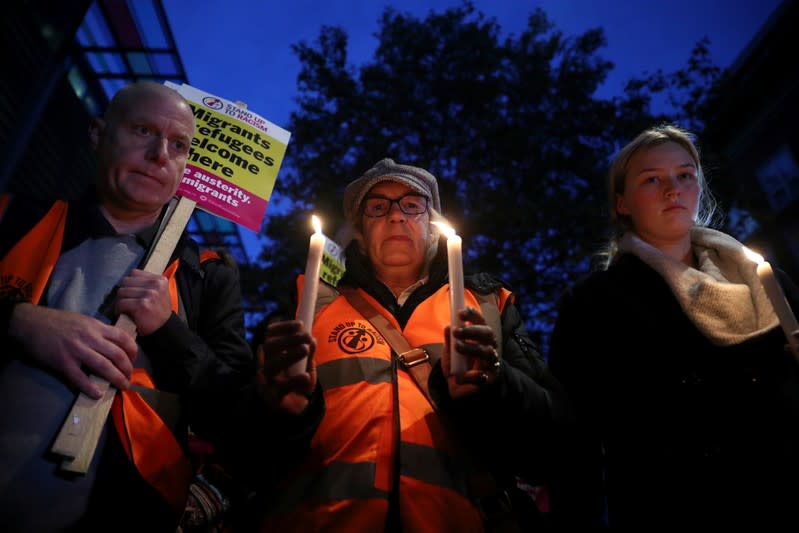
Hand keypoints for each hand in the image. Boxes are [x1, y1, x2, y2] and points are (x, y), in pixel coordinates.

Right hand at [8, 303, 136, 397]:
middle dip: (127, 368)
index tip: (134, 359)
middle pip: (117, 355)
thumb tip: (113, 343)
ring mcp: (76, 350)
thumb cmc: (57, 321)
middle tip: (129, 377)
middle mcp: (90, 338)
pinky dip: (91, 387)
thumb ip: (98, 331)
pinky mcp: (63, 362)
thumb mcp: (83, 320)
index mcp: (96, 327)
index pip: (123, 338)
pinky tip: (98, 394)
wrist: (30, 323)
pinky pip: (80, 378)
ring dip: (116, 378)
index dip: (133, 351)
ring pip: (104, 366)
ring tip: (122, 386)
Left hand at [115, 269, 172, 335]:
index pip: (134, 273)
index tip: (130, 293)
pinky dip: (119, 309)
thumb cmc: (157, 311)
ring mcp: (150, 294)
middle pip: (125, 281)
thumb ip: (145, 284)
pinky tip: (123, 313)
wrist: (164, 328)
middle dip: (123, 292)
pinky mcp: (142, 305)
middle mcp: (156, 285)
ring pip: (121, 291)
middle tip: (126, 301)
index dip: (129, 283)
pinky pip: (121, 303)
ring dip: (120, 301)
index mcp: (160, 280)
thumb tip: (124, 280)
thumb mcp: (158, 293)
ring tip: (125, 308)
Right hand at [258, 319, 316, 414]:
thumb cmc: (298, 384)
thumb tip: (312, 339)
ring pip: (271, 366)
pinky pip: (280, 388)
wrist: (295, 411)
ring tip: (306, 350)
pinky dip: (294, 381)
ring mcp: (266, 382)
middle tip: (307, 336)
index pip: (270, 335)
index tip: (300, 324)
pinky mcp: (272, 398)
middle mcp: (265, 366)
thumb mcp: (306, 366)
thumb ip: (309, 354)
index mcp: (271, 355)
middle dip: (288, 339)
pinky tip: (306, 376)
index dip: (283, 327)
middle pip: (268, 348)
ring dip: (289, 355)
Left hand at [441, 306, 500, 397]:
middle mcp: (488, 347)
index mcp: (480, 338)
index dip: (472, 315)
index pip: (480, 322)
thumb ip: (449, 341)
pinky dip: (471, 376)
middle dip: (472, 330)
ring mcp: (491, 363)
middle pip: (488, 334)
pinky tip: (461, 377)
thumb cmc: (459, 366)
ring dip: (471, 348)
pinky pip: (482, 376)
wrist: (463, 390)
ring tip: (457, 347)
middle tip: (456, 331)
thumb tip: (447, 327)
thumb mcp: (450, 352)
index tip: (460, 313)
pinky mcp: (490, 380)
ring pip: (487, 352)